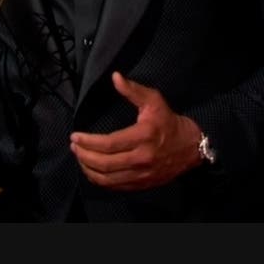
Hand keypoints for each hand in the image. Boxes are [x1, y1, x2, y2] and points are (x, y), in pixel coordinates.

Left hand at [69, 71, 203, 191]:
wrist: (190, 148)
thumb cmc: (168, 122)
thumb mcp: (153, 101)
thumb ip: (132, 90)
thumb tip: (114, 76)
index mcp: (143, 136)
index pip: (109, 143)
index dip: (88, 141)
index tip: (75, 136)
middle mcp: (141, 158)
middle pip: (104, 163)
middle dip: (84, 155)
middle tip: (74, 146)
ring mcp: (141, 175)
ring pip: (107, 178)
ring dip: (88, 169)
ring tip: (79, 157)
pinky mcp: (141, 184)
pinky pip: (114, 186)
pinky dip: (99, 180)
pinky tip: (92, 170)